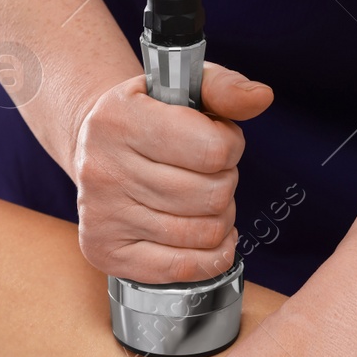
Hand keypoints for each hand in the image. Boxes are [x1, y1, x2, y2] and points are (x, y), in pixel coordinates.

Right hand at [72, 64, 272, 284]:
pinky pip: (182, 269)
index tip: (217, 140)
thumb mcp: (182, 87)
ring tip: (202, 201)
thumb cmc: (149, 116)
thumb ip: (225, 88)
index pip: (213, 150)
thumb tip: (261, 98)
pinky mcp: (105, 252)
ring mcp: (101, 215)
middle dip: (225, 183)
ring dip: (219, 219)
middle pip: (212, 195)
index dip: (230, 146)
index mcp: (120, 120)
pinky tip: (207, 238)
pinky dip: (209, 257)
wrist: (95, 145)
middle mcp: (103, 169)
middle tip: (208, 174)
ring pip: (203, 234)